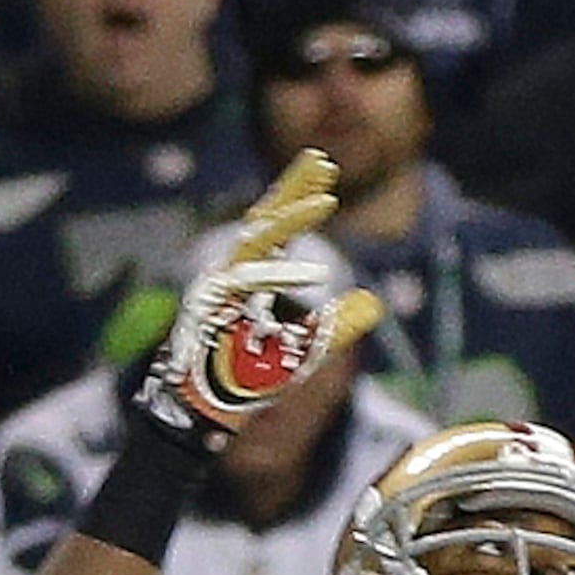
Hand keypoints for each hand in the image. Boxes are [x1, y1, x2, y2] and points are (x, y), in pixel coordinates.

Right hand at [152, 150, 379, 442]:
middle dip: (293, 187)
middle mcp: (232, 274)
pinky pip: (246, 283)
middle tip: (324, 160)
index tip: (326, 168)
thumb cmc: (245, 381)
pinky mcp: (210, 309)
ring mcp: (218, 288)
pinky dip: (278, 274)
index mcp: (250, 278)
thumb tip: (375, 302)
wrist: (199, 414)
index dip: (298, 194)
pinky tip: (312, 272)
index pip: (277, 226)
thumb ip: (337, 325)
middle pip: (264, 218)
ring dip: (291, 218)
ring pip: (256, 240)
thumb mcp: (305, 351)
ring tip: (327, 199)